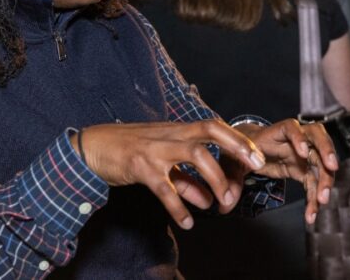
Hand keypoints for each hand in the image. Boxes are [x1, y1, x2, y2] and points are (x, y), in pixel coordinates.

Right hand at [74, 120, 266, 229]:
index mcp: (177, 130)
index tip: (257, 155)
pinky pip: (165, 188)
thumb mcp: (162, 162)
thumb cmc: (130, 151)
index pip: (213, 126)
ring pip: (195, 155)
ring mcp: (156, 149)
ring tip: (223, 203)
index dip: (237, 138)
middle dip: (236, 146)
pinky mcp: (140, 167)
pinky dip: (178, 207)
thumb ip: (186, 181)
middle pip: (209, 131)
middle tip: (254, 167)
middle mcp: (170, 135)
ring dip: (214, 179)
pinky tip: (188, 222)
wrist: (93, 147)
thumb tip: (209, 200)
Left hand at [234, 119, 337, 223]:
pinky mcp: (303, 170)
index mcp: (275, 132)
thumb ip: (230, 179)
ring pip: (321, 162)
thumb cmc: (240, 150)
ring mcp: (302, 155)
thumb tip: (225, 203)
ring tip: (321, 201)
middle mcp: (293, 140)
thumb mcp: (232, 160)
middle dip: (327, 150)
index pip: (290, 127)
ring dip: (325, 180)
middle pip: (317, 137)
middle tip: (332, 168)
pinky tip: (311, 214)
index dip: (298, 137)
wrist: (247, 152)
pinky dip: (315, 198)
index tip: (303, 152)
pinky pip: (314, 183)